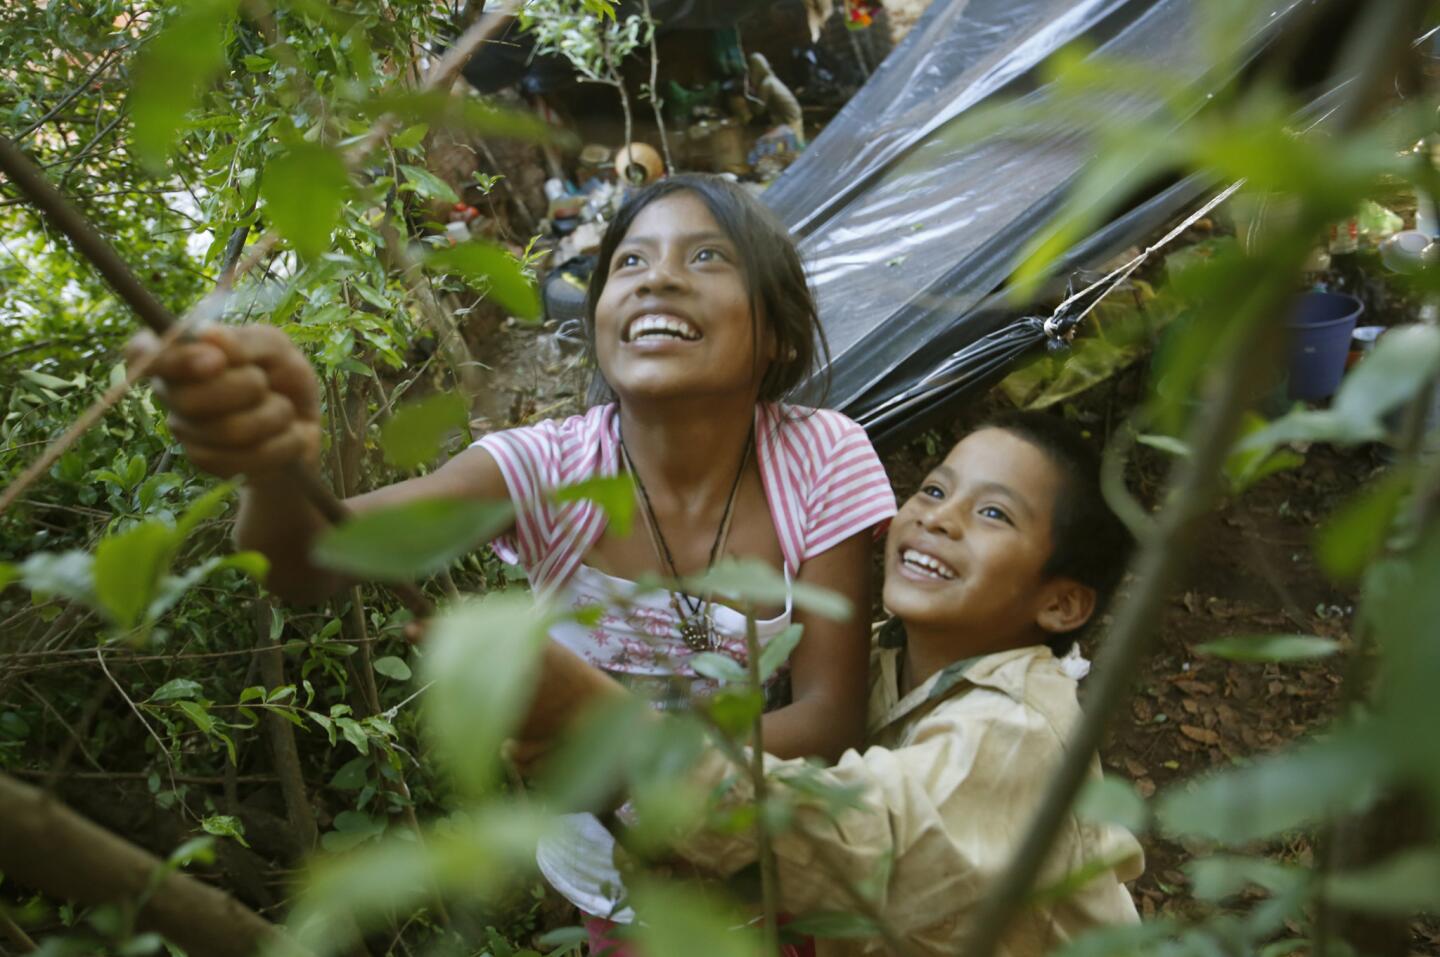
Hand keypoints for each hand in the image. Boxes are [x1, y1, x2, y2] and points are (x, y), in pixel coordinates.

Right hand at [129, 325, 321, 479]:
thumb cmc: (282, 379)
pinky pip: (245, 458)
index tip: (216, 361)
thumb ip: (247, 340)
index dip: (173, 360)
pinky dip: (282, 444)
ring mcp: (186, 430)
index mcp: (181, 355)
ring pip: (227, 430)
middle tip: (265, 383)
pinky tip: (288, 437)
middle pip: (188, 398)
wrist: (303, 429)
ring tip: (284, 411)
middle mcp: (172, 392)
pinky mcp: (208, 462)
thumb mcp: (276, 349)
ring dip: (274, 416)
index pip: (142, 353)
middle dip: (246, 388)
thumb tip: (207, 334)